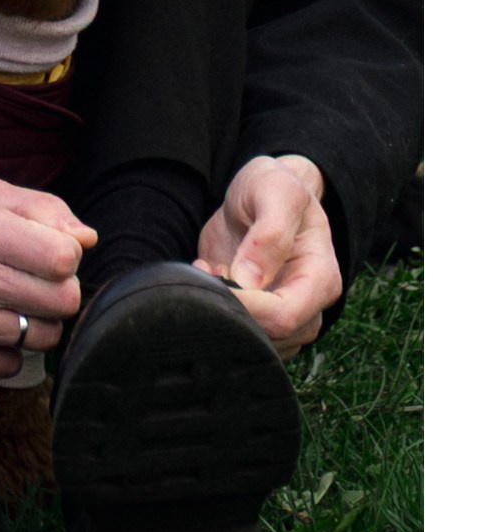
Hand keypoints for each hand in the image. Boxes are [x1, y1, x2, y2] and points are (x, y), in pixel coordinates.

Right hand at [0, 172, 90, 378]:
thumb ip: (39, 209)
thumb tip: (87, 239)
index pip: (65, 258)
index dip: (64, 258)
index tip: (44, 256)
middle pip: (61, 302)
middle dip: (55, 292)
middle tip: (27, 284)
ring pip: (39, 339)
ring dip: (30, 323)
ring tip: (2, 305)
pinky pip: (6, 367)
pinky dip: (3, 350)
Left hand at [194, 154, 338, 357]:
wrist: (264, 194)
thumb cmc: (274, 188)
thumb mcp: (275, 192)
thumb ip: (269, 234)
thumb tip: (249, 280)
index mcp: (320, 278)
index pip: (284, 317)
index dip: (246, 307)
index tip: (217, 277)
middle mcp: (308, 305)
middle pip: (268, 337)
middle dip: (230, 307)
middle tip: (212, 269)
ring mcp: (285, 315)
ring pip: (253, 342)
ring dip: (222, 310)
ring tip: (213, 270)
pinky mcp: (260, 316)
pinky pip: (239, 334)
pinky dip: (217, 312)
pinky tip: (212, 280)